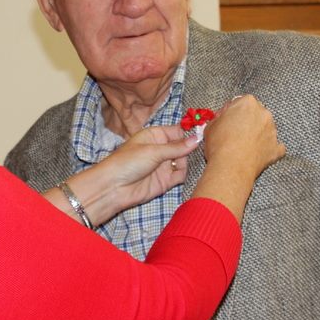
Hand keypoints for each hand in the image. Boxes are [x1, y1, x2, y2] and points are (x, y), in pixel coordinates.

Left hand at [54, 126, 198, 226]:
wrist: (114, 188)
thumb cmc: (127, 162)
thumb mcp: (153, 151)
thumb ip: (176, 147)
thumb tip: (197, 139)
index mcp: (155, 135)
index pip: (177, 131)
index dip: (190, 131)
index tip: (206, 131)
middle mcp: (160, 149)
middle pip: (183, 146)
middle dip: (191, 148)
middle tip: (203, 149)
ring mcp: (163, 165)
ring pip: (184, 161)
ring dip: (188, 162)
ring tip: (190, 162)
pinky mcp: (165, 181)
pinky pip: (180, 175)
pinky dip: (185, 174)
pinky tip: (185, 173)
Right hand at [203, 95, 284, 179]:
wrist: (230, 168)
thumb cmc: (219, 145)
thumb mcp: (211, 125)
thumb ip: (220, 118)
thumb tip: (223, 120)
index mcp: (247, 103)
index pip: (240, 102)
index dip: (231, 112)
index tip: (226, 121)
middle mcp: (263, 113)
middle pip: (255, 114)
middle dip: (247, 121)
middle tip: (234, 133)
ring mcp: (272, 131)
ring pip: (265, 129)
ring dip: (257, 134)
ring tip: (243, 146)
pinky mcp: (276, 148)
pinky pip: (274, 147)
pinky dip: (267, 149)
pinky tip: (258, 154)